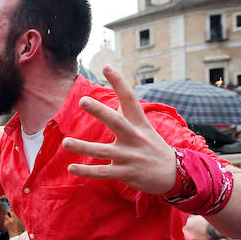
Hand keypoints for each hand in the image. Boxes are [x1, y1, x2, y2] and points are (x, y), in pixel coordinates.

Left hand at [62, 65, 176, 194]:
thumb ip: (127, 114)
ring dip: (83, 147)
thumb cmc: (152, 146)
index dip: (119, 82)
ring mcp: (130, 156)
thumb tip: (114, 97)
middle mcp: (134, 137)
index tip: (106, 66)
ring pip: (103, 151)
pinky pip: (102, 172)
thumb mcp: (144, 127)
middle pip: (116, 121)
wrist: (174, 174)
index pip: (130, 98)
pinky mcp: (125, 173)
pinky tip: (71, 167)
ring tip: (66, 142)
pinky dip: (86, 171)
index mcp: (139, 123)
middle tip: (82, 100)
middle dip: (99, 111)